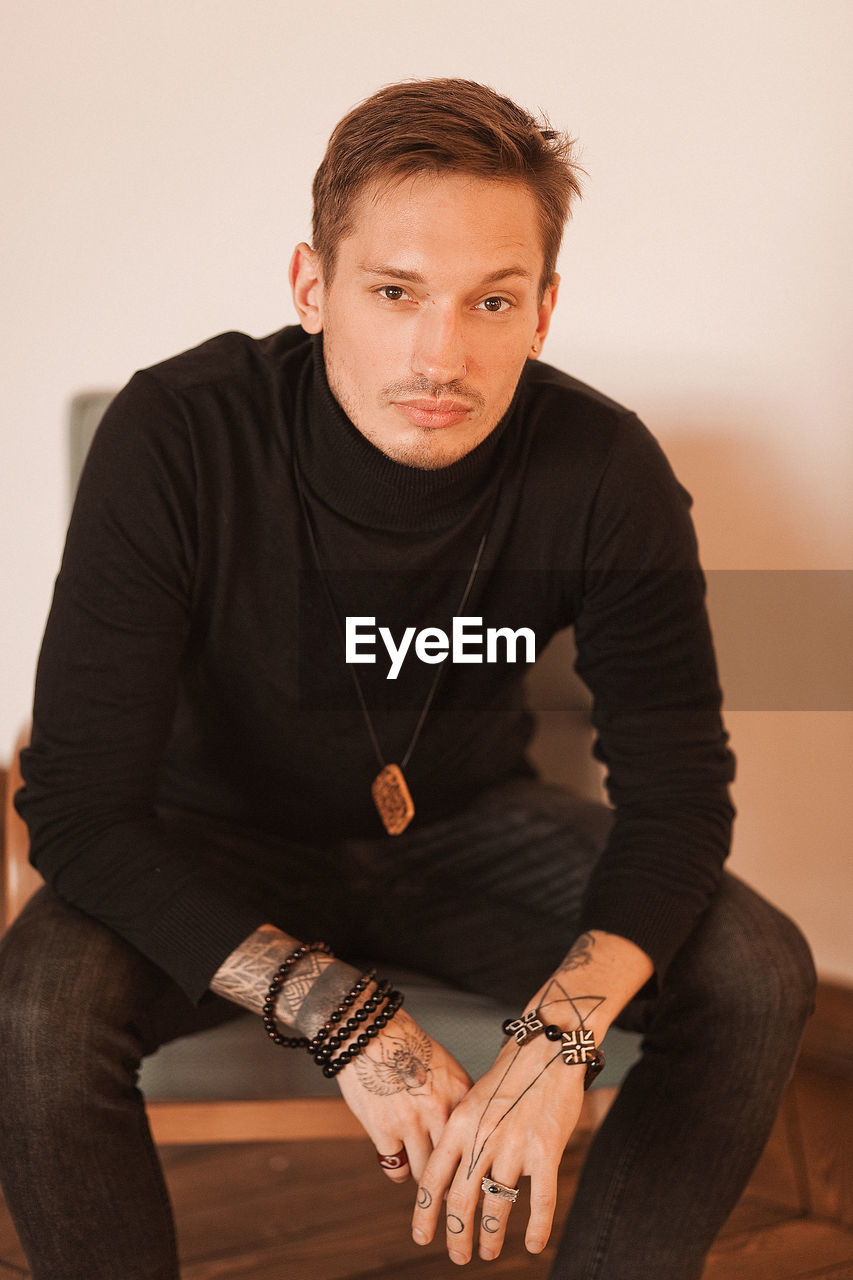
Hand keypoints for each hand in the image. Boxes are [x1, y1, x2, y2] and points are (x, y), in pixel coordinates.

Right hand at [335, 1009, 472, 1184]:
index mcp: (460, 1091)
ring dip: (423, 1175)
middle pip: (454, 1163)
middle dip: (450, 1175)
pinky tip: (398, 1159)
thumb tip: (466, 1134)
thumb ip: (456, 1099)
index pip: (477, 1140)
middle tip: (447, 1183)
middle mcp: (440, 1109)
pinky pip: (397, 1170)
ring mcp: (412, 1123)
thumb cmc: (405, 1046)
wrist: (367, 1031)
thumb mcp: (444, 1067)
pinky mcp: (384, 1132)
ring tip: (422, 1171)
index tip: (472, 1171)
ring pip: (425, 1173)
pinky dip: (398, 1169)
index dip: (473, 1158)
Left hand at [411, 1033, 584, 1264]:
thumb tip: (448, 1175)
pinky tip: (534, 1245)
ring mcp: (514, 1145)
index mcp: (459, 1124)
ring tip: (488, 1252)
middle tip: (459, 1256)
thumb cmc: (509, 1075)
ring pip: (497, 1205)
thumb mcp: (472, 1100)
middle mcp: (482, 1137)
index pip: (433, 1178)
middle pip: (461, 1200)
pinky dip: (537, 1227)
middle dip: (457, 1234)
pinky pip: (541, 1199)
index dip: (425, 1213)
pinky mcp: (545, 1149)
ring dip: (491, 1236)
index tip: (421, 1237)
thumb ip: (460, 1135)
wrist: (546, 1047)